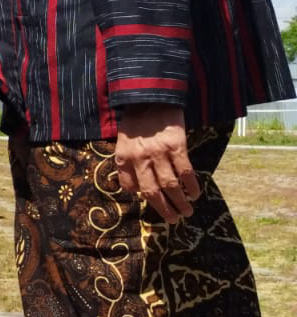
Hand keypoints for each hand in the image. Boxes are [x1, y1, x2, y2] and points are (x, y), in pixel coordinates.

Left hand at [115, 103, 197, 222]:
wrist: (151, 97)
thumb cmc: (136, 121)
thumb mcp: (122, 141)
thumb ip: (126, 163)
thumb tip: (133, 188)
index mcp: (123, 156)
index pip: (130, 186)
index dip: (141, 198)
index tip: (154, 204)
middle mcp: (139, 157)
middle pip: (152, 192)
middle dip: (164, 209)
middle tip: (174, 219)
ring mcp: (158, 152)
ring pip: (171, 185)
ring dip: (180, 202)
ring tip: (187, 211)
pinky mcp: (176, 146)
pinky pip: (186, 172)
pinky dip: (191, 186)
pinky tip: (195, 193)